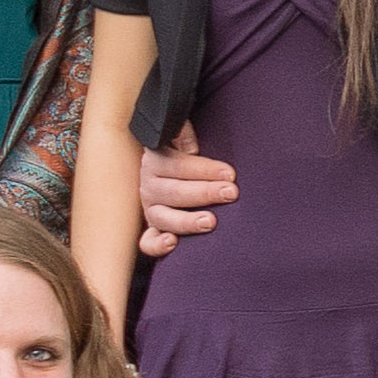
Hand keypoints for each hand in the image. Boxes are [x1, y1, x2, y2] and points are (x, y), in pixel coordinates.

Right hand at [141, 131, 237, 261]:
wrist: (175, 172)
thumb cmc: (188, 154)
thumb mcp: (183, 135)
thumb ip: (184, 132)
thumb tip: (190, 143)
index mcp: (157, 160)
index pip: (179, 165)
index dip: (205, 169)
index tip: (230, 174)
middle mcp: (150, 185)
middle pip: (174, 192)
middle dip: (205, 193)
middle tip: (230, 193)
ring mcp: (150, 209)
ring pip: (162, 217)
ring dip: (186, 221)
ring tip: (209, 221)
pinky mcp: (153, 229)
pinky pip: (148, 242)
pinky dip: (157, 245)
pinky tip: (173, 243)